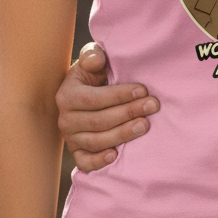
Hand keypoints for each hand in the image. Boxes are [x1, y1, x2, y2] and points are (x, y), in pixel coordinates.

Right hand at [55, 42, 158, 172]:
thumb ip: (93, 55)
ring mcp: (71, 138)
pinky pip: (85, 162)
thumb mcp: (92, 59)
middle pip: (99, 121)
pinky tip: (116, 155)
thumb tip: (97, 60)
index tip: (144, 89)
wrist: (87, 93)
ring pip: (96, 141)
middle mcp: (65, 119)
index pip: (94, 99)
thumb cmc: (95, 73)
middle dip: (129, 113)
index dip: (120, 95)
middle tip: (152, 106)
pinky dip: (99, 161)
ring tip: (145, 125)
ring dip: (122, 134)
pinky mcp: (78, 152)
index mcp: (67, 96)